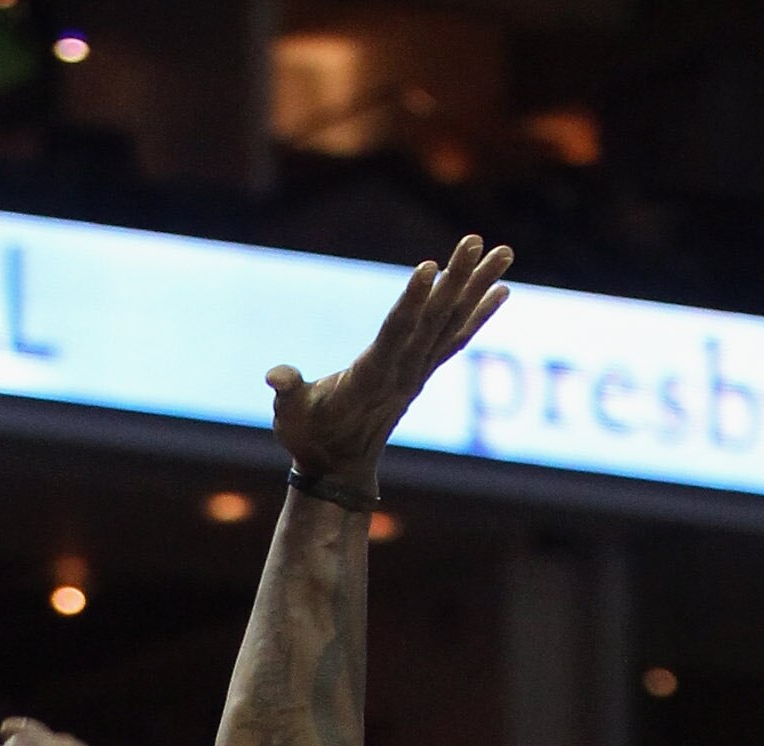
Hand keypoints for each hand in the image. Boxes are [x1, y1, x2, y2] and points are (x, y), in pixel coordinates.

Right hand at [268, 234, 510, 490]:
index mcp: (370, 377)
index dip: (412, 301)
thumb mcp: (291, 417)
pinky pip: (456, 338)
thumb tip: (276, 376)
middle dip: (455, 279)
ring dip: (478, 286)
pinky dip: (479, 314)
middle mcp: (402, 372)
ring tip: (504, 252)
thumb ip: (287, 392)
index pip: (395, 333)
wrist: (340, 470)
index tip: (430, 267)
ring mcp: (417, 372)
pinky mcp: (423, 371)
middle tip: (473, 240)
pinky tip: (501, 289)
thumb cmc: (310, 437)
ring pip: (452, 323)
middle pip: (433, 319)